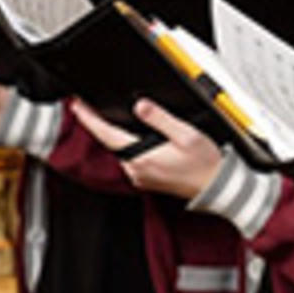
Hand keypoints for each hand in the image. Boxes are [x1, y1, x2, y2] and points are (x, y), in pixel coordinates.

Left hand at [67, 98, 223, 200]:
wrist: (217, 186)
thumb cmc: (205, 164)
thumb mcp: (186, 134)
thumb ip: (160, 118)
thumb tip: (140, 105)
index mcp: (142, 157)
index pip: (107, 134)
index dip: (89, 118)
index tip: (76, 105)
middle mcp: (137, 170)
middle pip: (111, 142)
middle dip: (100, 125)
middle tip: (88, 107)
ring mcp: (141, 176)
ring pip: (121, 151)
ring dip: (114, 135)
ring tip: (109, 119)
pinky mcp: (147, 179)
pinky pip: (131, 159)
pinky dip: (128, 146)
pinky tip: (133, 138)